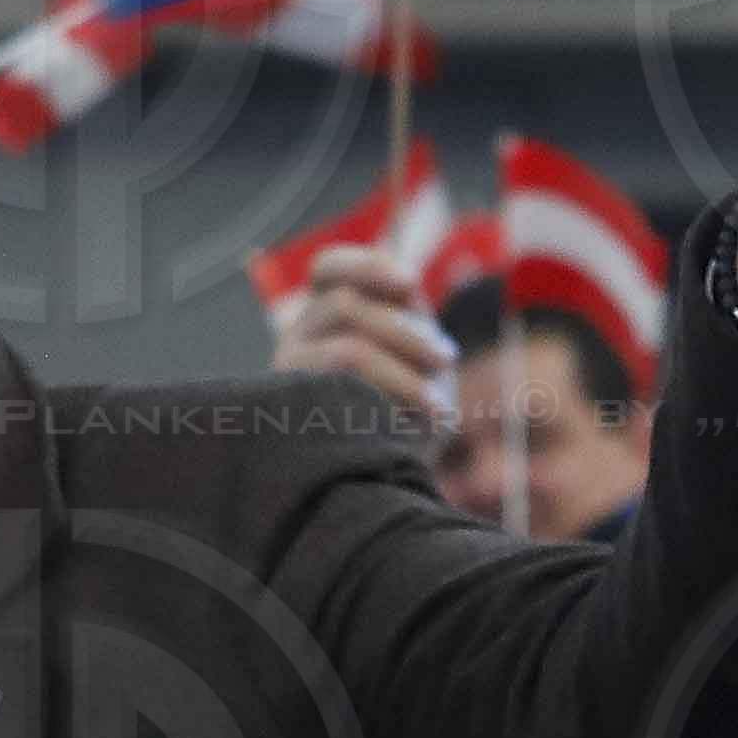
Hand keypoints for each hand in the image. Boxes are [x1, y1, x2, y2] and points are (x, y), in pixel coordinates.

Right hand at [265, 244, 455, 421]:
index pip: (328, 269)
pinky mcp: (297, 413)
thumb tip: (407, 282)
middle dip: (405, 332)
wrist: (393, 472)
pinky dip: (391, 404)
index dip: (368, 266)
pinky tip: (424, 421)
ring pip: (347, 350)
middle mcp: (300, 336)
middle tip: (446, 359)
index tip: (412, 284)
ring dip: (404, 375)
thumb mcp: (415, 354)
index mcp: (328, 312)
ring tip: (438, 406)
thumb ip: (408, 317)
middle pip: (344, 305)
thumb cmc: (411, 407)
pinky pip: (343, 396)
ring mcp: (291, 374)